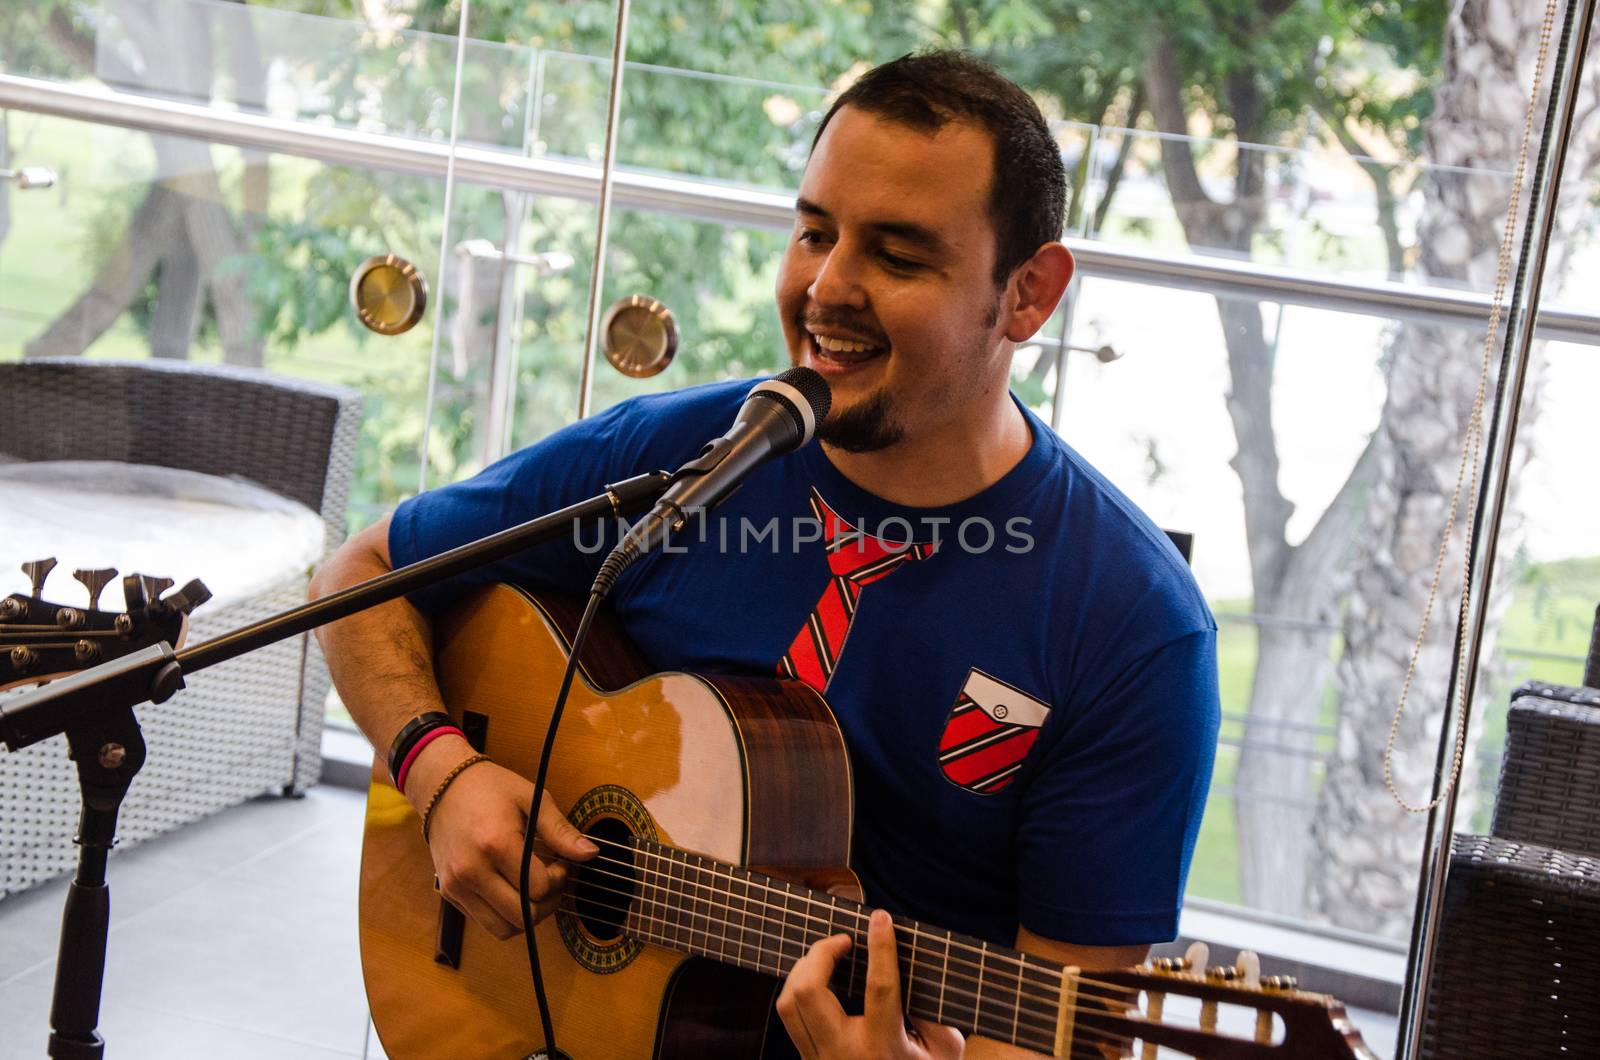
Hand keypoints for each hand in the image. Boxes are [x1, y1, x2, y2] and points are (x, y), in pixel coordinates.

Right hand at [422, 756, 597, 939]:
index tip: (559, 863)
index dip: (558, 880)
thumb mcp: (532, 800)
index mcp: (495, 844)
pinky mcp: (450, 893)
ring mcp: (457, 885)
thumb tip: (591, 853)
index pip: (538, 888)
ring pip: (503, 929)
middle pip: (523, 916)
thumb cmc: (491, 789)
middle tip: (552, 881)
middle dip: (548, 904)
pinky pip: (485, 922)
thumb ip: (561, 831)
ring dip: (527, 916)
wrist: (444, 787)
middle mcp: (472, 870)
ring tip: (534, 888)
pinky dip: (505, 914)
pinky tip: (513, 889)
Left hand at [777, 908, 963, 1059]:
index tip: (881, 918)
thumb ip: (935, 1016)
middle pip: (809, 992)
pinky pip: (790, 1016)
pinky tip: (818, 978)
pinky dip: (799, 988)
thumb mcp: (945, 1053)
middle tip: (844, 940)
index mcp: (884, 1050)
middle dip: (821, 953)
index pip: (880, 988)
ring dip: (804, 969)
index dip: (881, 948)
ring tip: (829, 956)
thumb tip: (911, 974)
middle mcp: (844, 1054)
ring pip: (789, 1003)